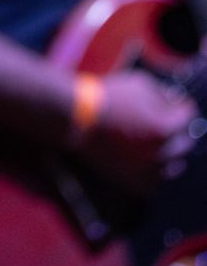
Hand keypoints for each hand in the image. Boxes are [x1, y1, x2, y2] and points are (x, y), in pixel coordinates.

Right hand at [77, 69, 196, 195]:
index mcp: (165, 129)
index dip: (185, 108)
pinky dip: (156, 172)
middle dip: (180, 132)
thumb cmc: (108, 97)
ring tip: (160, 143)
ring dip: (171, 154)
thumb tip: (176, 102)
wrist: (77, 117)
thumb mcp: (139, 83)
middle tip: (172, 123)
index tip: (181, 104)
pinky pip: (155, 182)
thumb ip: (164, 93)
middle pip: (184, 145)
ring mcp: (148, 170)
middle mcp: (161, 154)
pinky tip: (149, 160)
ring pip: (173, 167)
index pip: (188, 118)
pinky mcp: (134, 182)